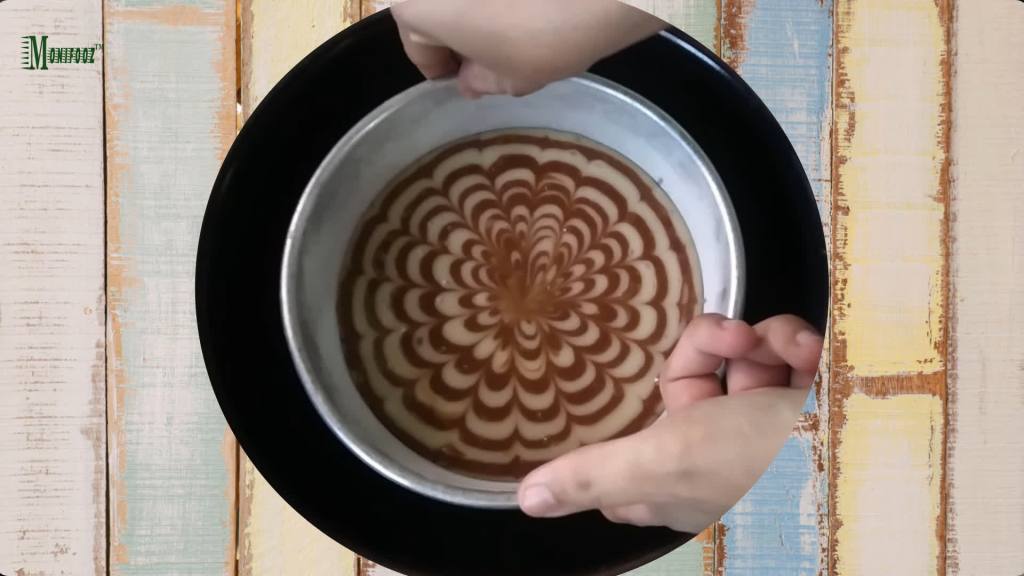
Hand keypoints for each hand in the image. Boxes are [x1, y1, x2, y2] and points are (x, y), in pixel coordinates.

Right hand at [391, 0, 666, 97]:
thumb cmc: (543, 34)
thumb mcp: (510, 76)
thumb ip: (480, 80)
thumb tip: (470, 80)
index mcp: (413, 5)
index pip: (417, 45)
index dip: (442, 67)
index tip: (465, 77)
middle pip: (434, 6)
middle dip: (458, 26)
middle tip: (492, 49)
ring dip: (480, 6)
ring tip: (517, 21)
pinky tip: (532, 1)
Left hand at [516, 313, 823, 532]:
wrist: (870, 441)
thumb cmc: (760, 460)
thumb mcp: (667, 461)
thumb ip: (595, 474)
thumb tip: (529, 498)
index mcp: (681, 476)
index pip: (636, 450)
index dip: (637, 416)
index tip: (646, 394)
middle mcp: (720, 450)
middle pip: (691, 377)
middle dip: (719, 348)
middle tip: (740, 339)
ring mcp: (765, 422)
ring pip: (740, 357)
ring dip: (766, 340)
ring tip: (792, 347)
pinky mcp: (806, 397)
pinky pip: (785, 352)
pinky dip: (797, 342)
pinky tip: (810, 349)